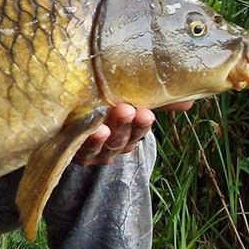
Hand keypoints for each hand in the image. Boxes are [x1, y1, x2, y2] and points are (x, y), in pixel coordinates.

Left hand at [73, 101, 193, 165]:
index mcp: (124, 134)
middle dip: (126, 126)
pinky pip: (79, 148)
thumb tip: (188, 101)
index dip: (141, 125)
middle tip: (129, 110)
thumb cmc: (97, 101)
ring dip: (107, 134)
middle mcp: (107, 146)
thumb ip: (155, 99)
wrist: (60, 108)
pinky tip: (92, 129)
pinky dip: (86, 140)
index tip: (146, 112)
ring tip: (107, 122)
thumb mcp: (125, 98)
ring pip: (101, 147)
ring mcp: (88, 150)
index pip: (137, 133)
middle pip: (120, 141)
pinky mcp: (68, 149)